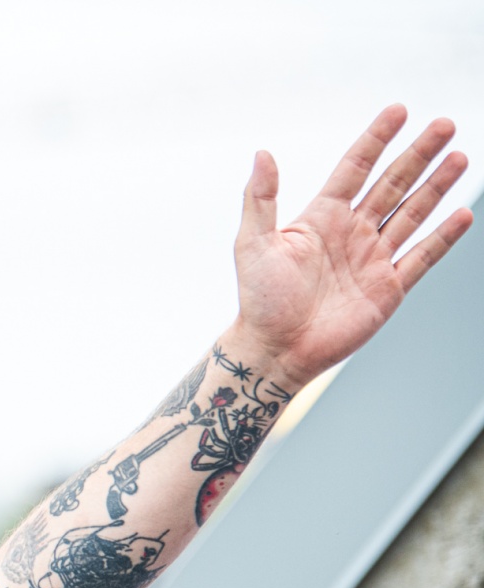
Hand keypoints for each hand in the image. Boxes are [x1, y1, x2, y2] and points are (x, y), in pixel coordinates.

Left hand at [230, 105, 470, 389]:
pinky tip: (462, 214)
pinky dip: (442, 237)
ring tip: (460, 157)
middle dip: (418, 154)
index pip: (355, 168)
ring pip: (412, 214)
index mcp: (321, 218)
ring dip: (437, 186)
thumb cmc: (258, 299)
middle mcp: (351, 233)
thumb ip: (260, 198)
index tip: (399, 110)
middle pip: (392, 184)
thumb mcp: (252, 244)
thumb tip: (262, 153)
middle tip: (445, 124)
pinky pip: (421, 257)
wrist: (275, 350)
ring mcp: (372, 260)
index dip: (377, 139)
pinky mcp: (388, 288)